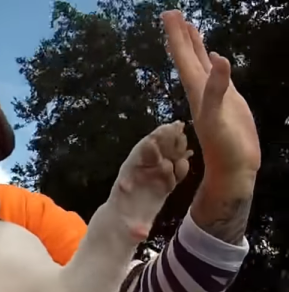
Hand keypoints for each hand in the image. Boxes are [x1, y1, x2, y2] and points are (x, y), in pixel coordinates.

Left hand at [161, 10, 260, 178]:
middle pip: (188, 56)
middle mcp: (201, 89)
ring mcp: (214, 94)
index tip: (167, 15)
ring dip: (194, 45)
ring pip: (200, 63)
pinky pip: (217, 75)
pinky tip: (215, 56)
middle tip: (171, 13)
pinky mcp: (227, 100)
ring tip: (188, 27)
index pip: (183, 57)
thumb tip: (218, 59)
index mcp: (196, 90)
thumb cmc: (223, 146)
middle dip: (180, 34)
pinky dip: (214, 62)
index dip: (175, 36)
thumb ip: (218, 89)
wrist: (233, 167)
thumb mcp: (217, 117)